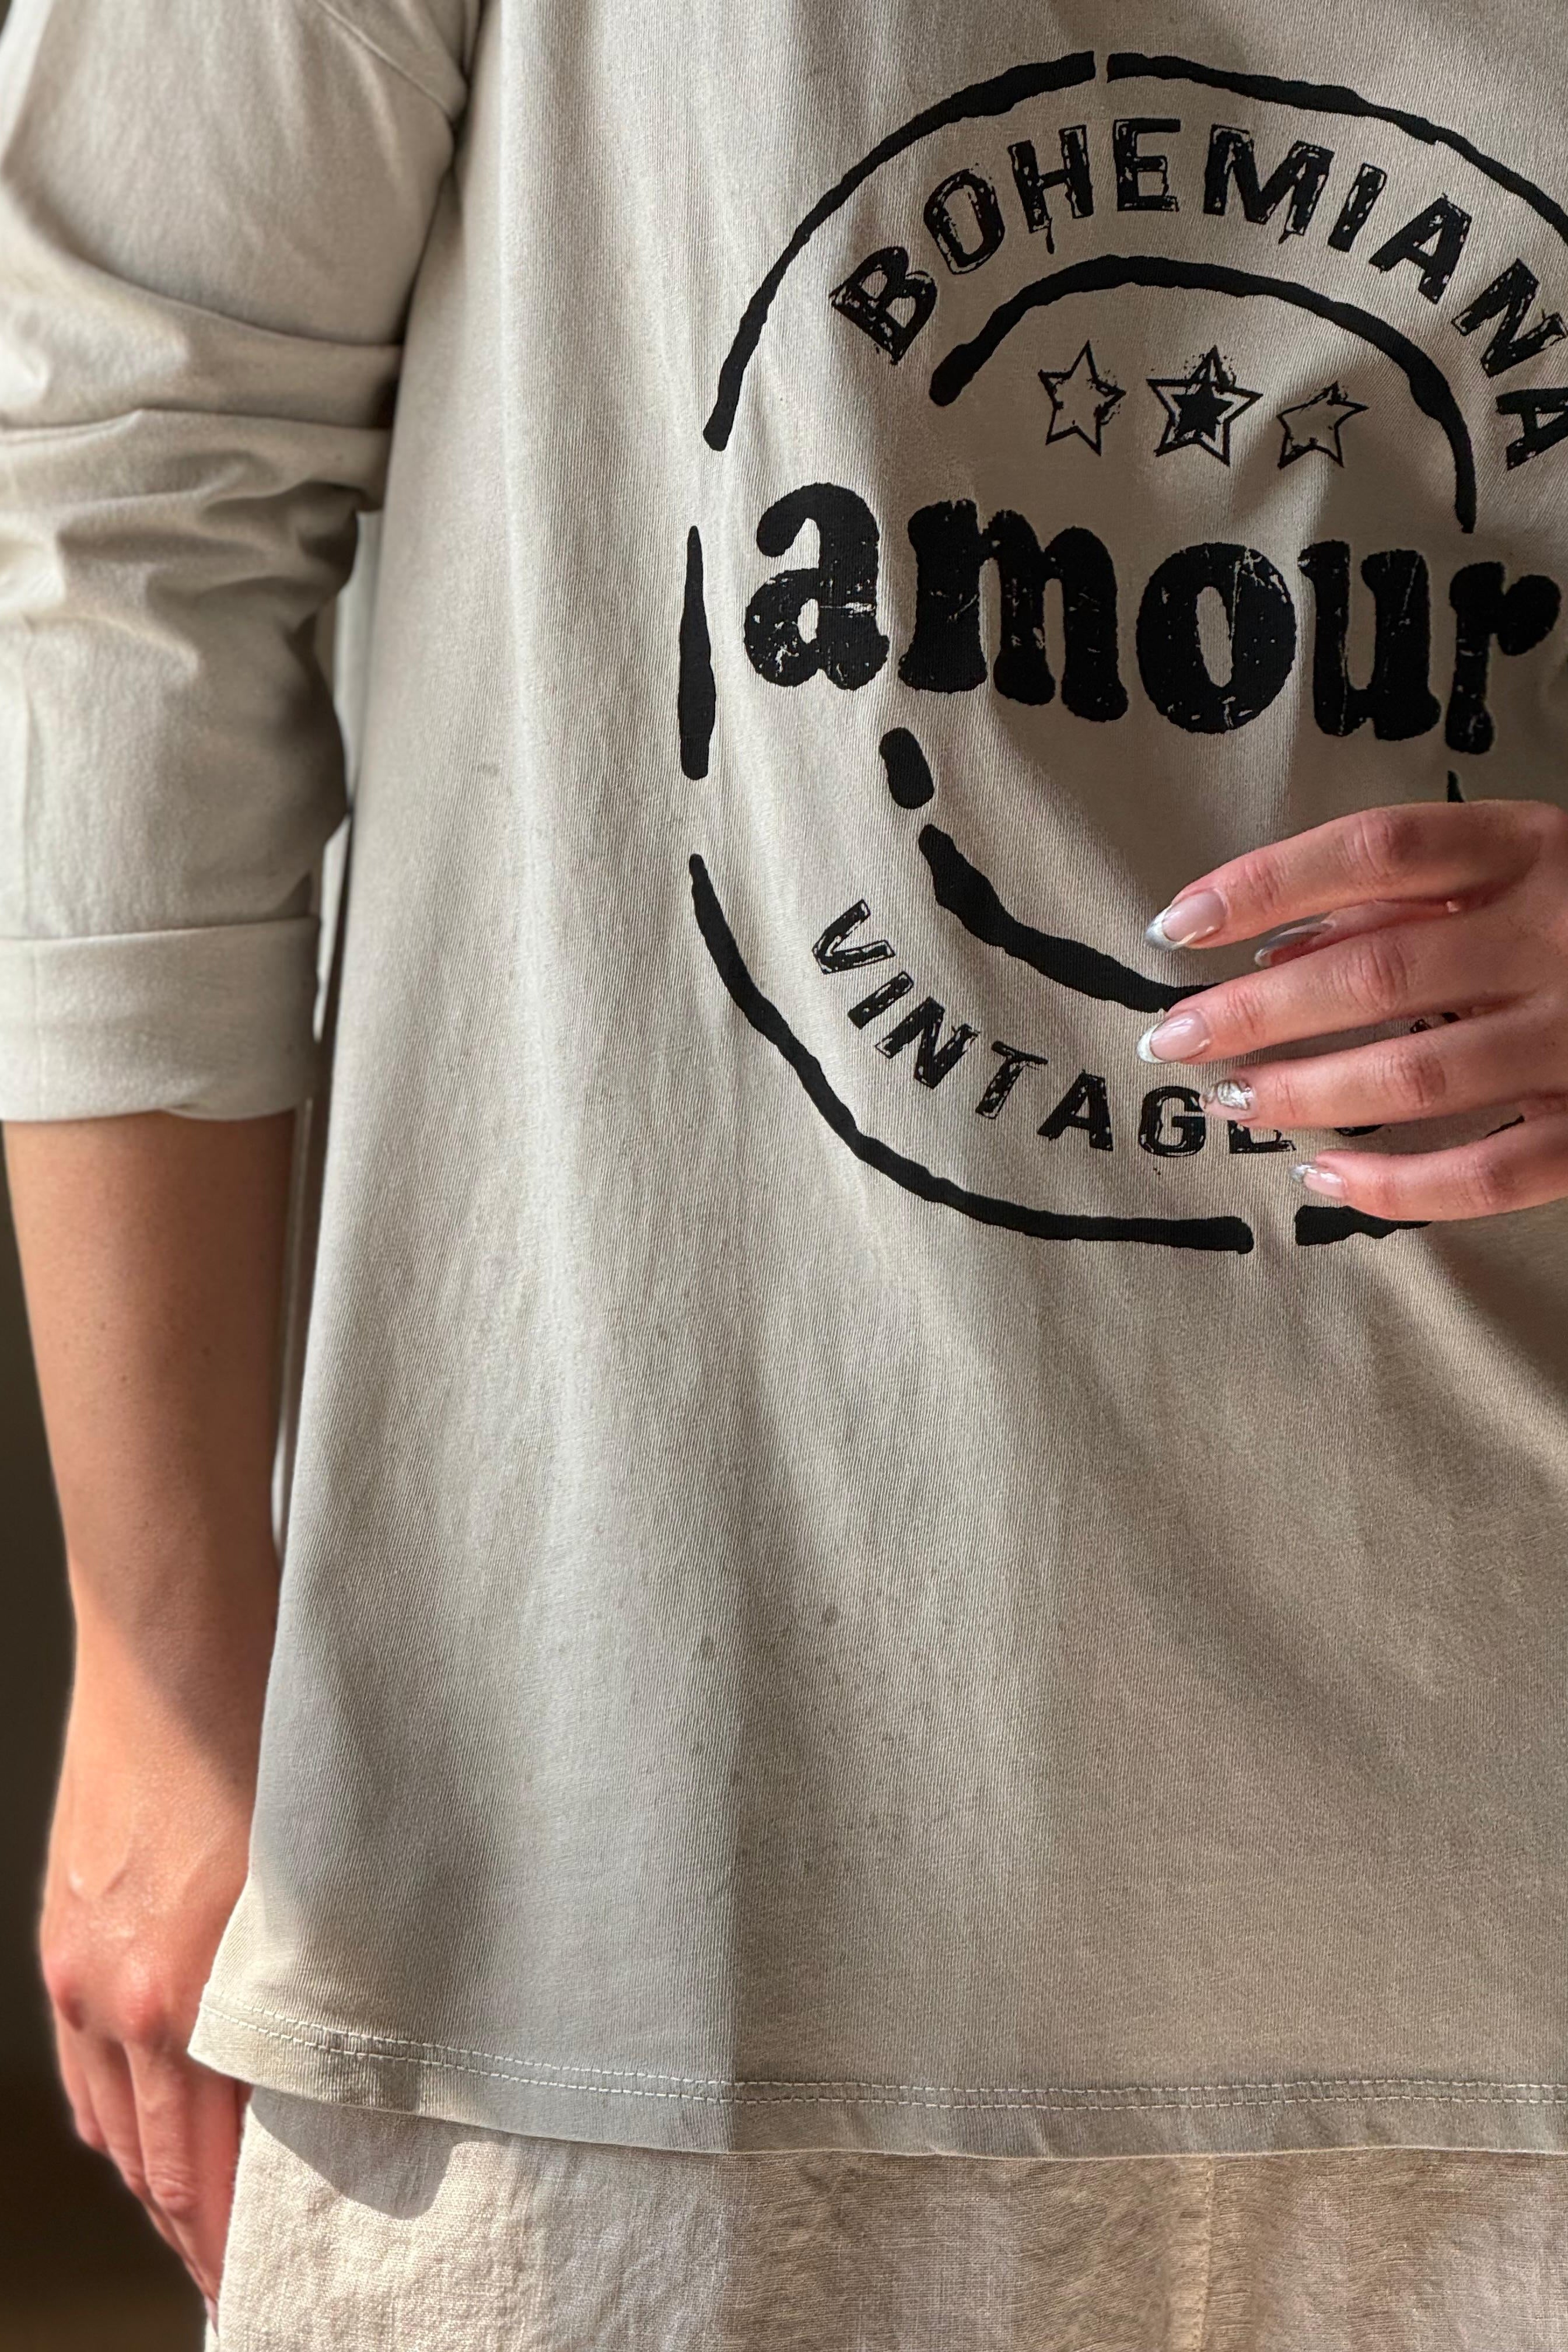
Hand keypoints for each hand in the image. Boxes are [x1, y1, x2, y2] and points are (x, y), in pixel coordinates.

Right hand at [39, 1605, 268, 2319]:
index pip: (210, 2165)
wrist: (175, 1644)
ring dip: (152, 2179)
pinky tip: (139, 2128)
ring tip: (197, 2220)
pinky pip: (79, 2061)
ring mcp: (78, 1964)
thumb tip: (330, 2067)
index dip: (235, 2239)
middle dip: (195, 2231)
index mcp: (188, 1992)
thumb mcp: (316, 1879)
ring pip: (109, 2118)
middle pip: (153, 2161)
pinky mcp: (63, 1930)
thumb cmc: (266, 1737)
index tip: (264, 2280)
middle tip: (236, 2276)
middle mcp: (118, 1995)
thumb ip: (311, 1986)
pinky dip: (112, 2113)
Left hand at [1137, 798, 1567, 1222]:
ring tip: (1231, 1102)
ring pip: (1420, 1077)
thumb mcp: (1524, 863)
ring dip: (1306, 1095)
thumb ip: (1412, 891)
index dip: (1267, 883)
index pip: (1380, 849)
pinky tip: (1321, 1180)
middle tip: (1173, 1038)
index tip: (1176, 923)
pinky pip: (1489, 1174)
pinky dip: (1395, 1187)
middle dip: (1257, 1011)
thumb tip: (1271, 945)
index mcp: (1538, 847)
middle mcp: (1564, 933)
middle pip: (1380, 970)